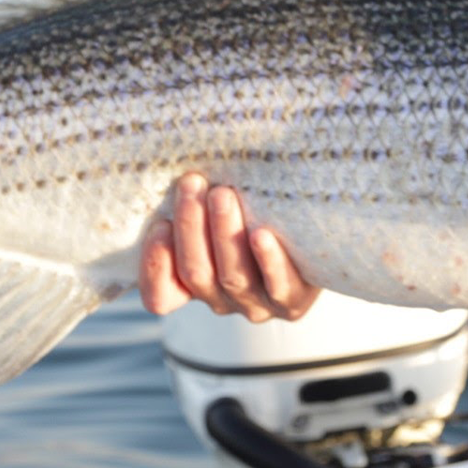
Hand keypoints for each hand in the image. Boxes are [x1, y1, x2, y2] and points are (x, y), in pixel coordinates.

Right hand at [138, 173, 320, 322]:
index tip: (159, 224)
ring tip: (222, 195)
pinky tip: (261, 233)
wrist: (311, 240)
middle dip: (190, 225)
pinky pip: (278, 285)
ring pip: (232, 276)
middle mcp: (220, 301)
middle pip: (196, 274)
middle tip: (192, 183)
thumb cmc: (251, 215)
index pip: (160, 296)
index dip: (155, 266)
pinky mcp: (292, 303)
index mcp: (192, 289)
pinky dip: (267, 260)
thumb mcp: (215, 212)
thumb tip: (175, 161)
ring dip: (223, 233)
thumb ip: (194, 203)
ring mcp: (256, 306)